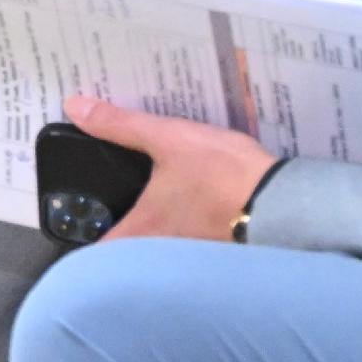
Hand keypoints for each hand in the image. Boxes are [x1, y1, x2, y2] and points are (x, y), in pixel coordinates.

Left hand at [67, 94, 277, 242]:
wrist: (288, 202)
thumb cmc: (222, 174)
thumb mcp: (168, 138)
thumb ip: (120, 125)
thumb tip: (74, 107)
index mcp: (144, 228)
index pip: (102, 250)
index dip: (84, 240)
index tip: (73, 221)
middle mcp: (165, 251)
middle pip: (130, 251)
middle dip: (117, 230)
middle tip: (103, 204)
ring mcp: (196, 255)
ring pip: (161, 248)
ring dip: (152, 230)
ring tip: (142, 200)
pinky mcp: (222, 249)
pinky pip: (190, 242)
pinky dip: (181, 226)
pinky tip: (184, 203)